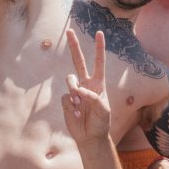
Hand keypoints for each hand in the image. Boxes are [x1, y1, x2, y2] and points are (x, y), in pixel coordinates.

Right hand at [61, 29, 110, 146]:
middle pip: (78, 61)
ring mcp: (75, 92)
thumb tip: (79, 90)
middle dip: (74, 46)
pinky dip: (70, 106)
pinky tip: (76, 115)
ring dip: (74, 92)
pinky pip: (65, 97)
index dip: (99, 48)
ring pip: (69, 80)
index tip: (99, 33)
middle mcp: (86, 84)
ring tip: (80, 106)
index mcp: (98, 84)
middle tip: (69, 31)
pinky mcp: (66, 101)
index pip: (99, 62)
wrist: (90, 137)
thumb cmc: (101, 123)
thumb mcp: (104, 111)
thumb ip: (94, 98)